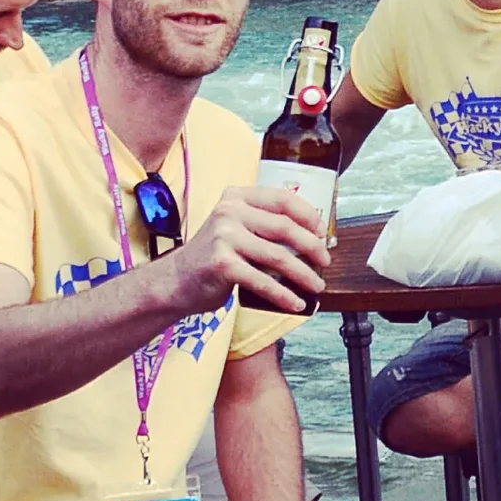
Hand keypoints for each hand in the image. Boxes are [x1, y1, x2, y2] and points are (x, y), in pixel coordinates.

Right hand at [163, 187, 331, 317]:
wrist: (175, 281)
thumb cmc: (214, 257)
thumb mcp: (235, 227)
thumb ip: (263, 224)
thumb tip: (312, 237)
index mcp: (237, 197)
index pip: (283, 199)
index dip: (308, 215)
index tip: (322, 232)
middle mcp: (229, 211)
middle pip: (285, 227)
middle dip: (312, 247)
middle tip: (325, 262)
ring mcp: (224, 237)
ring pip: (278, 255)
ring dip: (303, 274)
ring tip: (316, 285)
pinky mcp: (222, 264)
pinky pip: (262, 281)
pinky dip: (283, 295)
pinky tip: (295, 303)